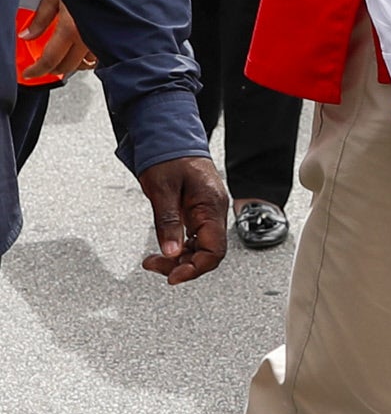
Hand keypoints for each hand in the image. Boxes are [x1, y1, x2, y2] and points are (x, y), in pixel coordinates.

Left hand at [19, 0, 96, 80]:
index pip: (50, 60)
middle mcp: (88, 38)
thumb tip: (28, 34)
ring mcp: (103, 40)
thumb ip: (41, 18)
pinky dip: (88, 58)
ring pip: (85, 65)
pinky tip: (81, 49)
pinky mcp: (113, 38)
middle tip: (42, 66)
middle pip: (67, 67)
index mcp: (71, 29)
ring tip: (62, 58)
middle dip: (51, 70)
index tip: (30, 72)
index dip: (37, 70)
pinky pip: (99, 56)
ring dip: (71, 65)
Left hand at [138, 156, 228, 283]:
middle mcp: (214, 211)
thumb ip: (167, 222)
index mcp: (210, 206)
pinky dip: (180, 247)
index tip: (172, 277)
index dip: (195, 269)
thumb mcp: (161, 189)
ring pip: (201, 247)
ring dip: (180, 259)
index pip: (214, 251)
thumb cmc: (168, 156)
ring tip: (154, 260)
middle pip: (208, 253)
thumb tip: (171, 253)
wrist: (170, 136)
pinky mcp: (199, 210)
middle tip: (154, 265)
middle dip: (182, 265)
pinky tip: (165, 248)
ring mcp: (208, 211)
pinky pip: (195, 237)